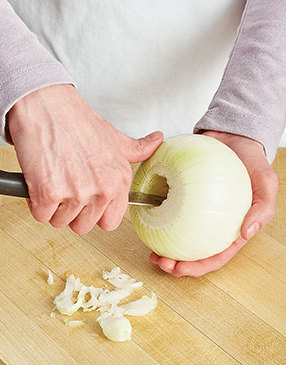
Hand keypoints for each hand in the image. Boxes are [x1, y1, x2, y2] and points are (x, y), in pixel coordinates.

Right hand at [7, 84, 162, 233]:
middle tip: (66, 186)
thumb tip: (157, 141)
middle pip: (83, 226)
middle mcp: (102, 190)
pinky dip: (36, 201)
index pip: (110, 223)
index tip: (86, 201)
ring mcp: (76, 193)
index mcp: (119, 181)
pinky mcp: (48, 194)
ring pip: (60, 222)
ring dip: (53, 206)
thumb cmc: (77, 121)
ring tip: (54, 178)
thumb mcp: (114, 137)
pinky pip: (40, 215)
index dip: (94, 214)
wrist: (47, 105)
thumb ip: (137, 149)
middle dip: (71, 211)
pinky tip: (40, 179)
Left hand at [150, 131, 277, 276]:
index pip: (214, 256)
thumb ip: (263, 208)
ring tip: (150, 251)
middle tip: (159, 261)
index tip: (178, 269)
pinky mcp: (182, 196)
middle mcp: (211, 224)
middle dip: (175, 264)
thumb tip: (247, 233)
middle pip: (192, 252)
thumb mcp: (265, 183)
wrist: (233, 137)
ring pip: (177, 236)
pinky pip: (168, 209)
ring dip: (163, 247)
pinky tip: (148, 219)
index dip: (196, 268)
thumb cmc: (251, 162)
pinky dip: (158, 217)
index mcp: (230, 229)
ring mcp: (195, 211)